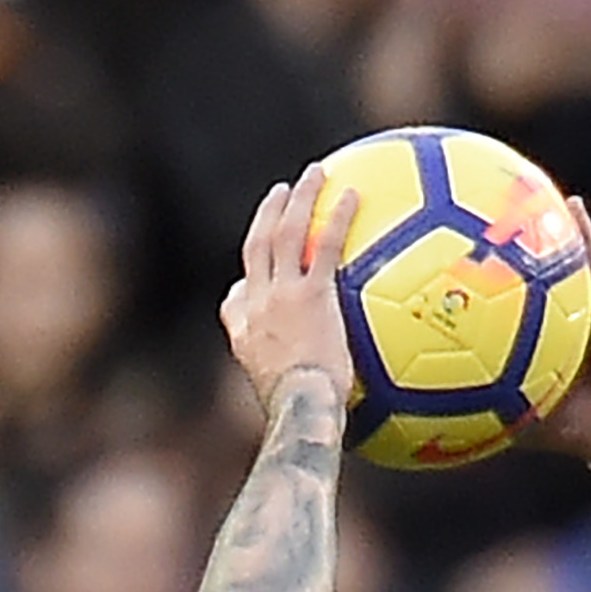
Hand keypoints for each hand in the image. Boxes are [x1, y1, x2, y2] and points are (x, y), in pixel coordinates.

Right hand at [220, 164, 356, 416]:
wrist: (300, 410)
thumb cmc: (302, 417)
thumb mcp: (290, 407)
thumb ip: (304, 392)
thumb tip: (330, 406)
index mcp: (245, 334)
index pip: (236, 300)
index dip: (247, 281)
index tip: (258, 273)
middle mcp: (256, 306)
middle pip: (255, 247)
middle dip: (267, 215)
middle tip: (280, 192)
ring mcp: (280, 296)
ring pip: (283, 233)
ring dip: (298, 199)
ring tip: (314, 174)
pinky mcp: (310, 294)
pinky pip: (324, 245)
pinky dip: (336, 216)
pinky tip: (354, 193)